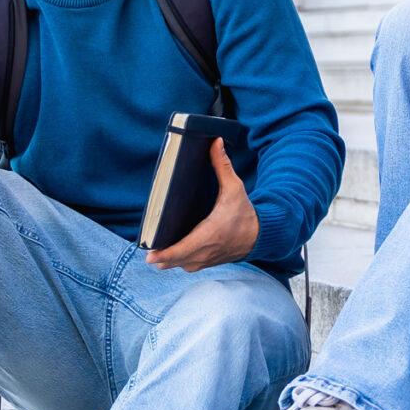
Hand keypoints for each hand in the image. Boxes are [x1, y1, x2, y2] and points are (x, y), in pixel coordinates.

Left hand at [148, 139, 259, 270]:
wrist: (261, 234)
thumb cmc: (245, 212)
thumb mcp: (235, 187)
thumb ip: (222, 166)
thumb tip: (215, 143)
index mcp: (209, 234)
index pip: (180, 250)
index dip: (163, 254)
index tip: (149, 255)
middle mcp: (205, 251)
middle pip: (173, 262)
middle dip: (160, 256)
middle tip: (149, 246)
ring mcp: (206, 260)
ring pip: (178, 266)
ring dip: (167, 260)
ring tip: (157, 249)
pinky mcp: (207, 263)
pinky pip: (186, 266)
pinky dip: (177, 261)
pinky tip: (172, 252)